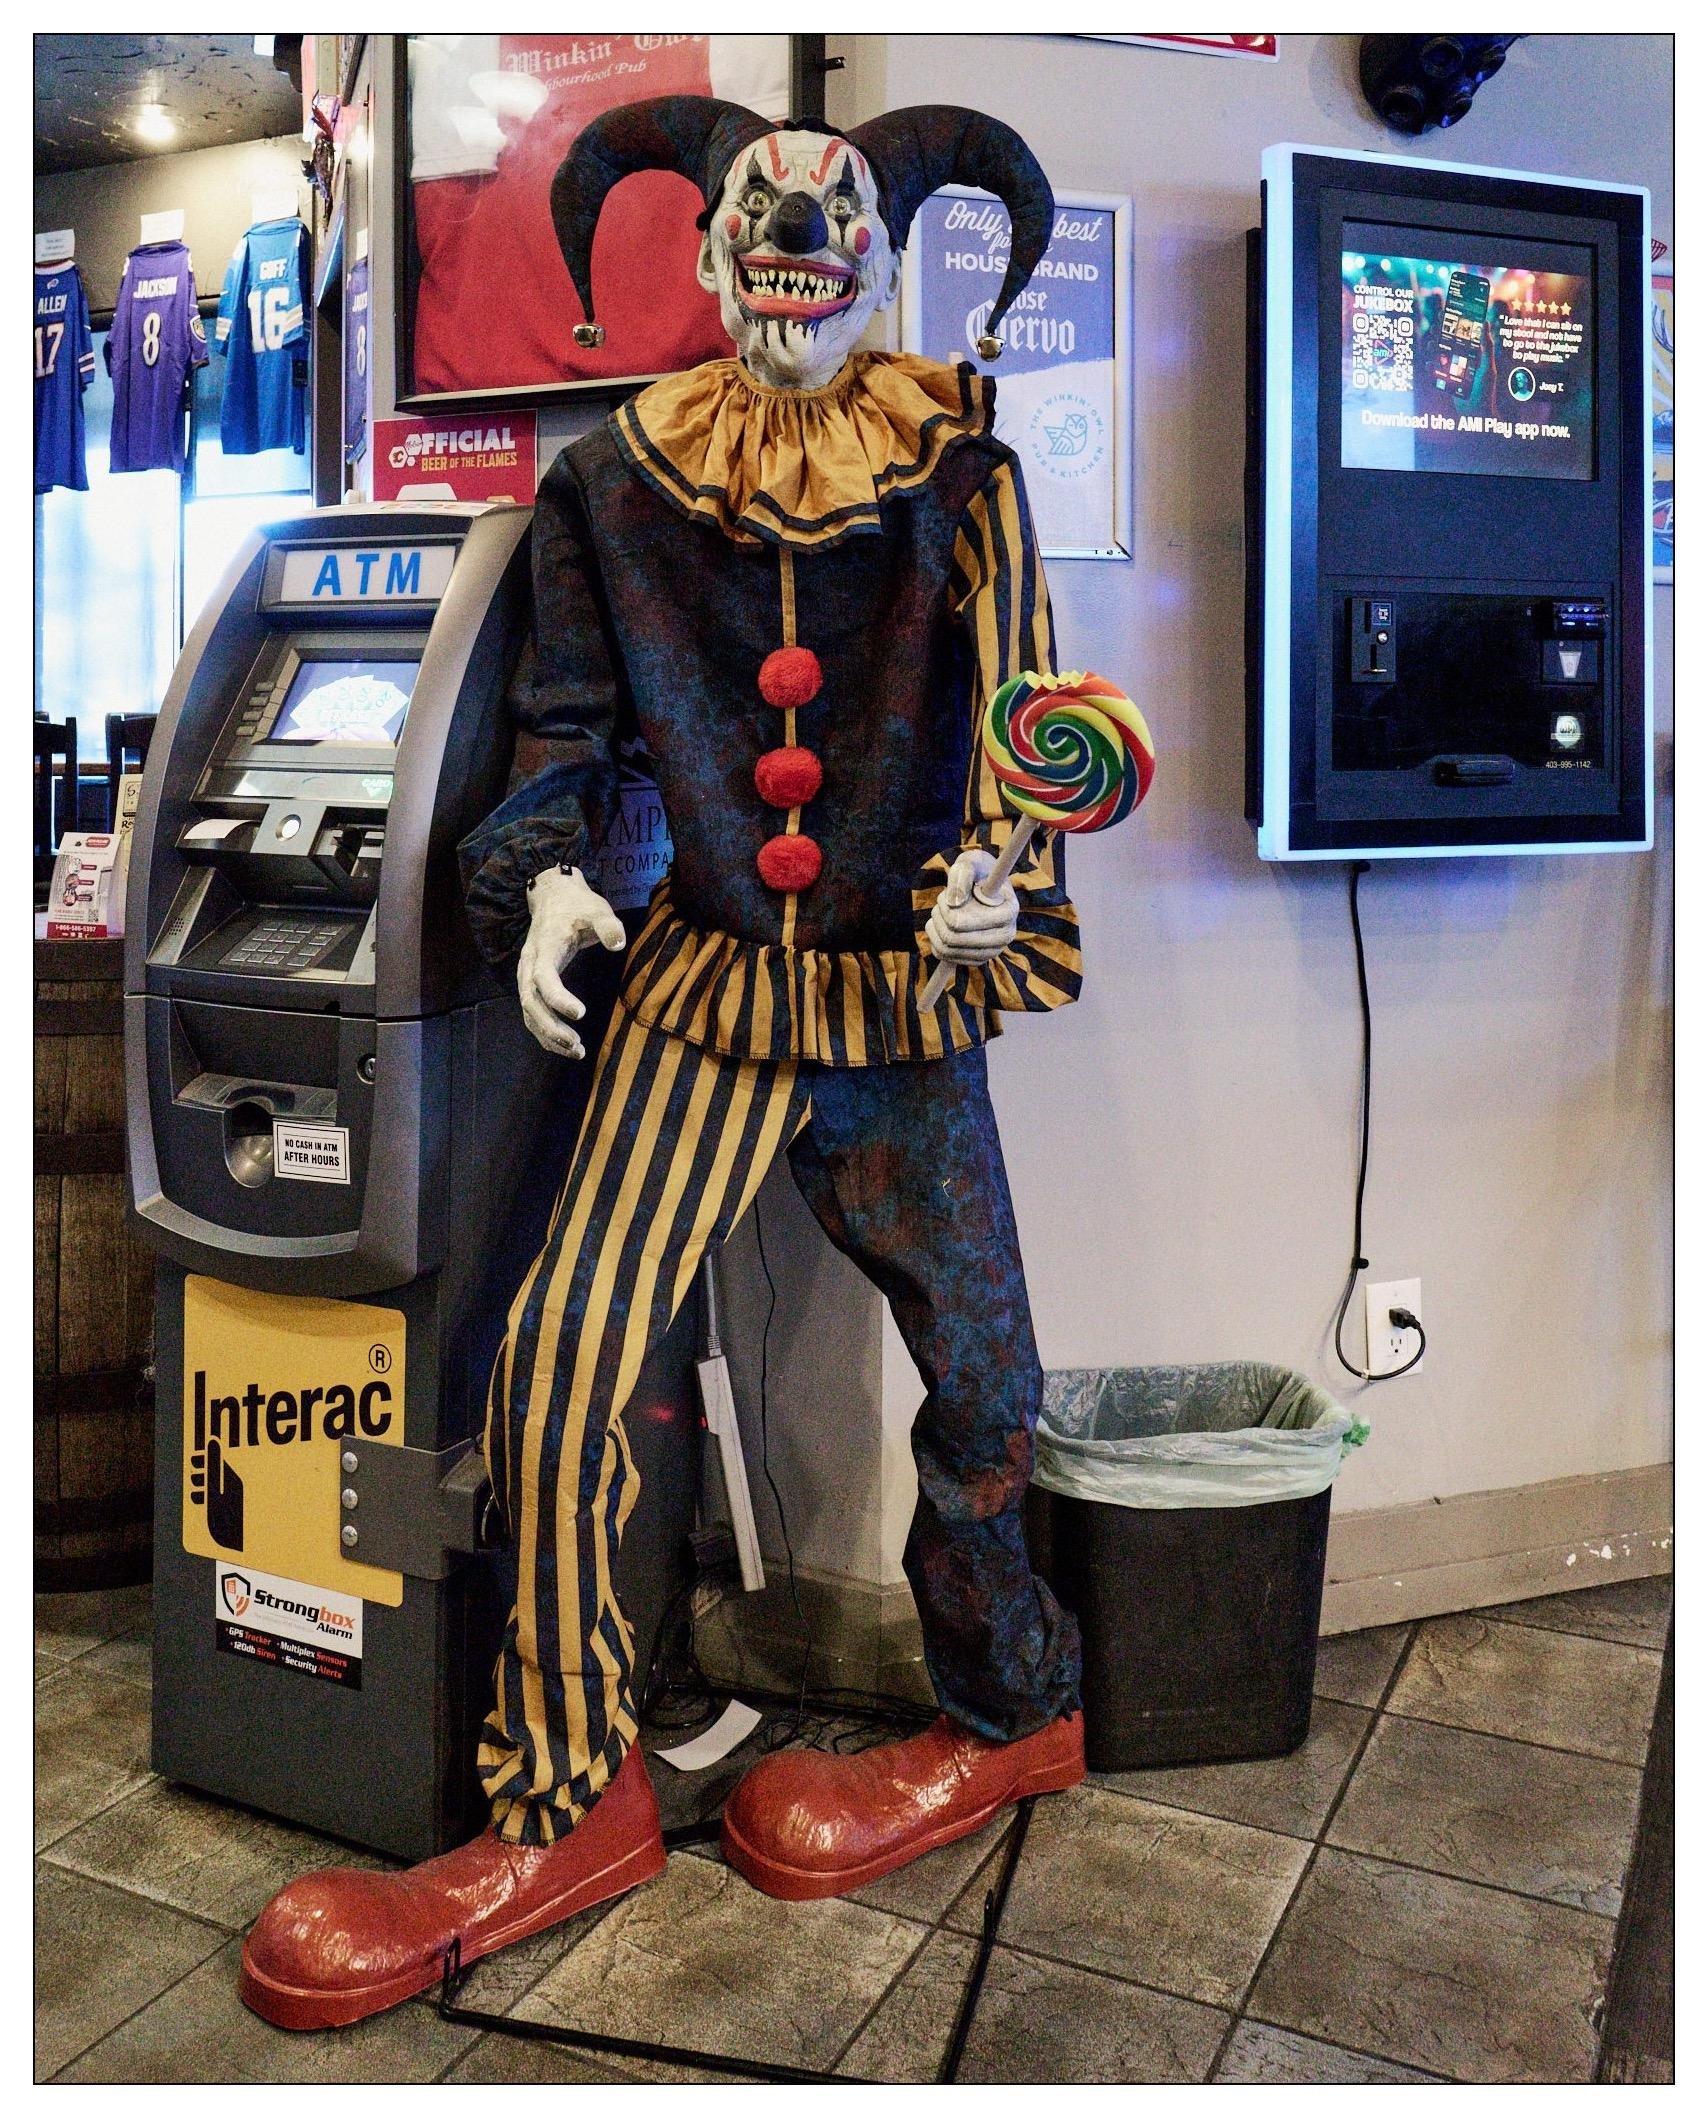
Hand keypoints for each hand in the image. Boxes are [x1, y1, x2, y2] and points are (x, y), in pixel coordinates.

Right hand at [517, 866, 624, 1057]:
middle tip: (576, 1044)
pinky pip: (533, 1014)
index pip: (543, 978)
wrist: (554, 898)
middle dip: (551, 1027)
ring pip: (529, 1013)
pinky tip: (567, 1045)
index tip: (581, 1013)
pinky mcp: (532, 984)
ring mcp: (527, 976)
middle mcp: (529, 965)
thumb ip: (608, 926)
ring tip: (576, 1051)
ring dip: (548, 1035)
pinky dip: (546, 1033)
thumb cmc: (578, 906)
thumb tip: (618, 944)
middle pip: (531, 1002)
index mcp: (543, 948)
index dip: (558, 998)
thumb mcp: (597, 909)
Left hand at [925, 847, 1017, 966]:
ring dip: (936, 927)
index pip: (962, 923)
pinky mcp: (980, 959)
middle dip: (939, 917)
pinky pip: (946, 957)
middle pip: (953, 938)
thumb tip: (954, 902)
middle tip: (941, 902)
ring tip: (941, 910)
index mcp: (1009, 911)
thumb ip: (961, 876)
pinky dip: (936, 939)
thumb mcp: (969, 863)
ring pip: (947, 949)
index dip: (946, 910)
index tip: (945, 895)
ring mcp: (994, 950)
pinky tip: (941, 924)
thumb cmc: (976, 870)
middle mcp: (1006, 935)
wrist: (982, 884)